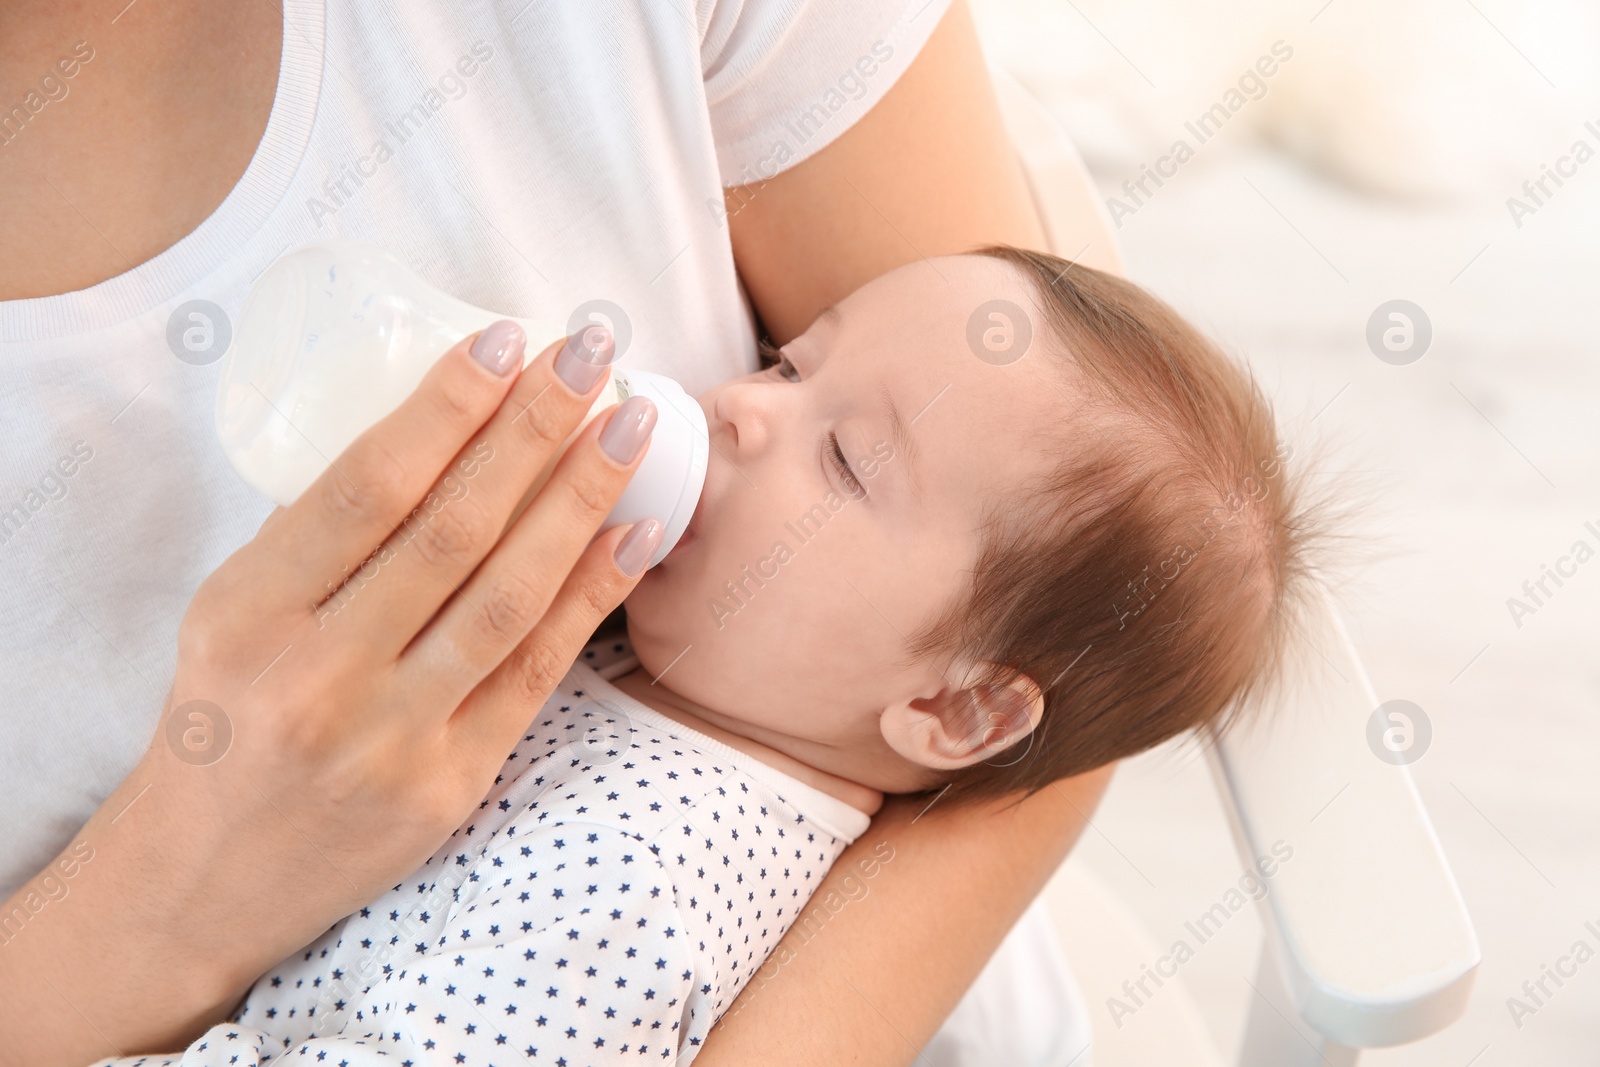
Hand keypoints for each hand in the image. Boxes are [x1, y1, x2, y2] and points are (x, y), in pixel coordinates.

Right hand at [0, 321, 662, 1064]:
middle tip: (594, 352)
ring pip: (508, 596)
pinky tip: (637, 528)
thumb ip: (318, 537)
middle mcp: (320, 675)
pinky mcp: (450, 785)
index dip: (447, 406)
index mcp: (250, 614)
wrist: (205, 878)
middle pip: (453, 529)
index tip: (509, 337)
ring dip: (582, 497)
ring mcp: (391, 737)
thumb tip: (442, 432)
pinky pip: (537, 670)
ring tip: (633, 423)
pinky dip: (593, 592)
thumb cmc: (225, 717)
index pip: (366, 487)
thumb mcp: (229, 615)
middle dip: (534, 427)